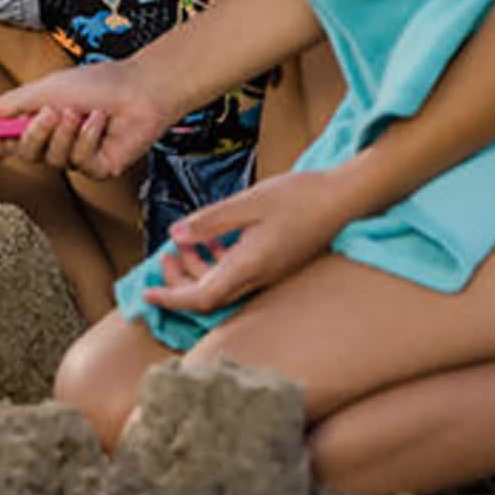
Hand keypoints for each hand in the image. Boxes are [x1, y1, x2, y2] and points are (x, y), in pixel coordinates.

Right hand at [0, 59, 173, 179]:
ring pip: (54, 159)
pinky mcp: (98, 167)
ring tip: (81, 111)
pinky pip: (81, 162)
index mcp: (40, 121)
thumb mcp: (48, 88)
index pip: (8, 139)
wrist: (139, 88)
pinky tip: (101, 121)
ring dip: (67, 133)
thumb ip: (14, 102)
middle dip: (36, 134)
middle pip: (28, 153)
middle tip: (49, 112)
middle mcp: (56, 140)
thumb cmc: (98, 83)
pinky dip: (89, 137)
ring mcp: (77, 156)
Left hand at [143, 164, 359, 313]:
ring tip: (182, 243)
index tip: (146, 294)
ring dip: (198, 270)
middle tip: (163, 257)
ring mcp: (270, 273)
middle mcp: (259, 278)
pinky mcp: (277, 264)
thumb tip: (174, 237)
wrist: (347, 198)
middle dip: (180, 282)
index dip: (171, 298)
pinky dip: (218, 262)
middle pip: (210, 296)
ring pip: (224, 286)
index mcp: (249, 266)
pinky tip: (213, 237)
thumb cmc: (300, 196)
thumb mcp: (248, 202)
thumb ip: (210, 222)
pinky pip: (239, 274)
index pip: (201, 298)